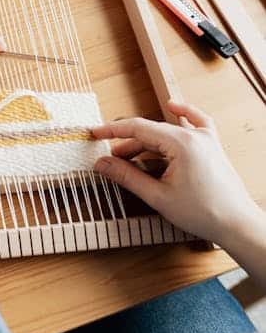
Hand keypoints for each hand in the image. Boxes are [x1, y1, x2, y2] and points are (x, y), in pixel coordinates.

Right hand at [92, 100, 262, 244]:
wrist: (237, 225)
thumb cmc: (205, 213)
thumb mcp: (157, 196)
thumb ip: (127, 176)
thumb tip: (103, 164)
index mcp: (181, 144)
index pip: (138, 128)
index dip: (112, 131)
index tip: (95, 134)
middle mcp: (195, 136)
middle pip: (150, 132)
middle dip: (126, 144)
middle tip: (108, 159)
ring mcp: (206, 140)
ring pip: (166, 132)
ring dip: (145, 141)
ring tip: (127, 156)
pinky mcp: (212, 147)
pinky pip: (197, 122)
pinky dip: (184, 114)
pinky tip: (173, 107)